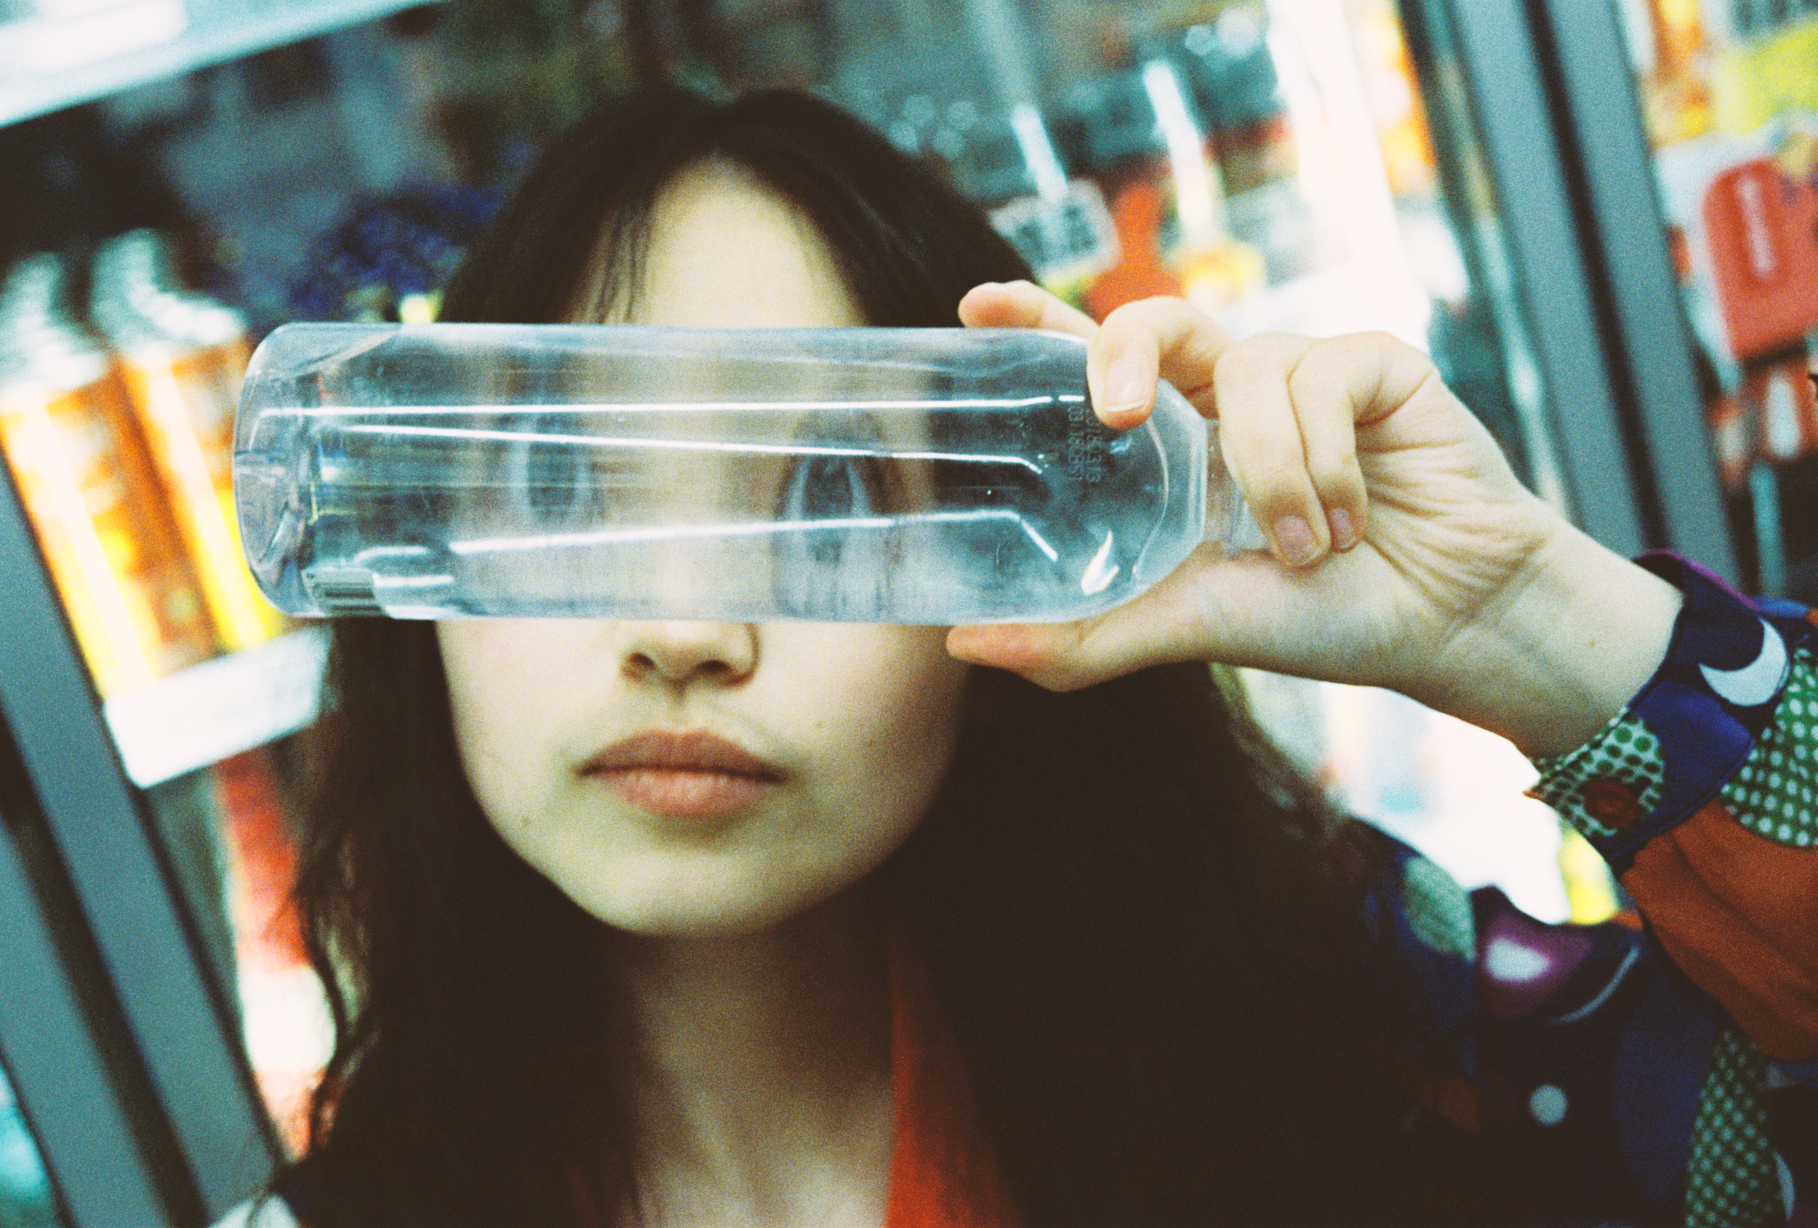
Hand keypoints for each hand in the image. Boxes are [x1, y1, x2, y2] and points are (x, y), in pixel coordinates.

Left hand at [946, 282, 1681, 757]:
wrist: (1448, 625)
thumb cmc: (1318, 620)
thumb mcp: (1189, 627)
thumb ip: (1086, 635)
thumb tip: (965, 644)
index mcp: (1174, 446)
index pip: (1091, 366)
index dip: (1037, 323)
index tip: (976, 307)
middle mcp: (1225, 398)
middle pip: (1154, 320)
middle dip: (1124, 349)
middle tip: (1120, 410)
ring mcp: (1299, 374)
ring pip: (1245, 369)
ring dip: (1270, 473)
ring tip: (1306, 549)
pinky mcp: (1372, 363)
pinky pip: (1320, 378)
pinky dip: (1327, 461)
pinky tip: (1355, 516)